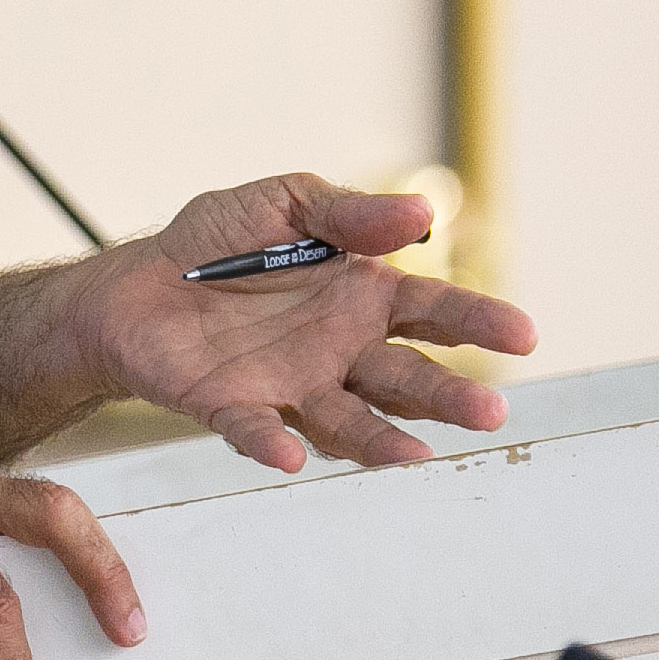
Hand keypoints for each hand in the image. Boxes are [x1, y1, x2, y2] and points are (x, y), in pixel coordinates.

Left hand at [78, 174, 536, 471]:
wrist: (134, 284)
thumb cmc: (216, 242)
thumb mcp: (283, 202)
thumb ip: (347, 212)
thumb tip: (421, 212)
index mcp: (360, 295)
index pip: (433, 310)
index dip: (478, 323)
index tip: (524, 335)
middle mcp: (338, 351)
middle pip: (406, 377)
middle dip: (448, 396)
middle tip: (490, 413)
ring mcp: (291, 386)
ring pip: (349, 420)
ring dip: (382, 440)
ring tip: (416, 457)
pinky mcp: (233, 408)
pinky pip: (256, 429)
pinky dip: (270, 442)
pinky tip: (288, 455)